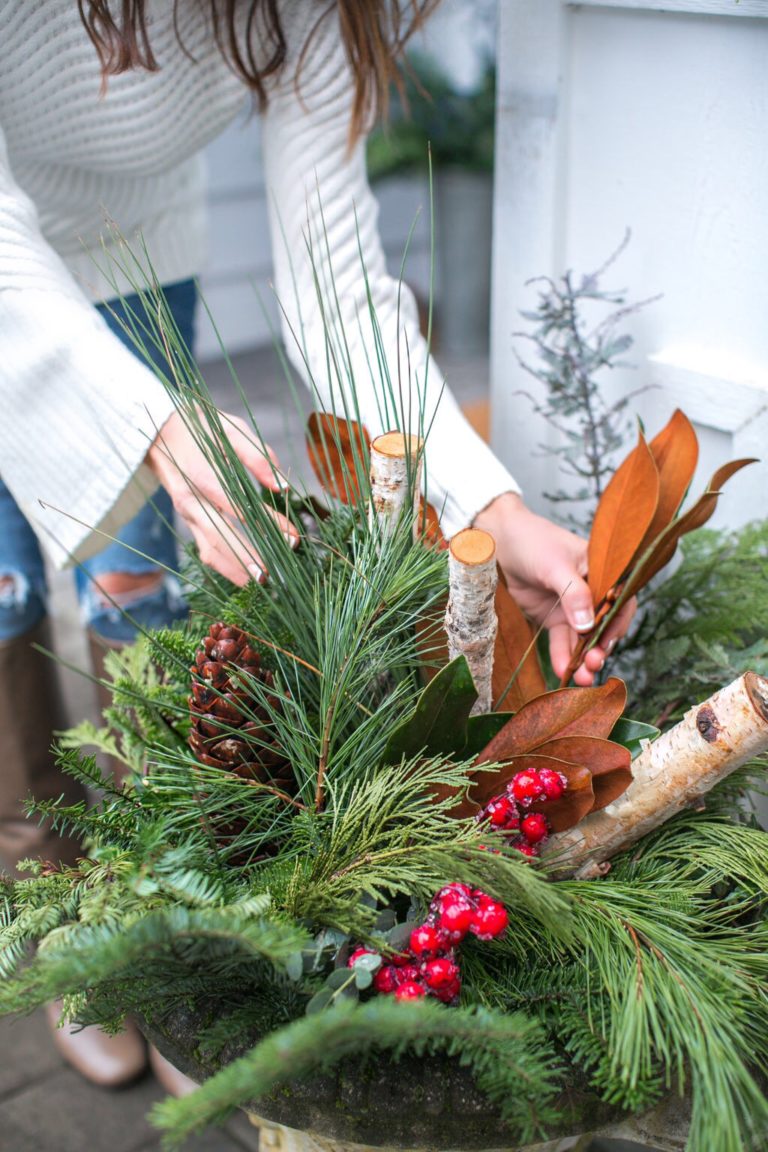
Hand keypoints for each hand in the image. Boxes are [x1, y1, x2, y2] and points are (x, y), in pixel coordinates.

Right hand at [146, 408, 296, 584]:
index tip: (293, 537)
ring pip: (209, 551)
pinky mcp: (188, 522)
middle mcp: (192, 500)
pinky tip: (245, 577)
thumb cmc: (202, 428)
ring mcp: (187, 515)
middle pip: (219, 537)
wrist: (158, 432)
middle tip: (273, 575)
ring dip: (234, 571)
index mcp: (204, 475)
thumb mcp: (232, 429)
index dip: (268, 524)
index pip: (240, 507)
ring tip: (261, 584)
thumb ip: (258, 457)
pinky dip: (224, 567)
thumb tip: (283, 486)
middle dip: (247, 558)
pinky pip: (204, 550)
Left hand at [473, 492, 634, 685]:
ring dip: (584, 659)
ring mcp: (574, 607)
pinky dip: (563, 657)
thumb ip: (574, 594)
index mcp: (603, 572)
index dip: (617, 623)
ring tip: (583, 679)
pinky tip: (563, 672)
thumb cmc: (534, 541)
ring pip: (584, 639)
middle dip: (601, 647)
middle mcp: (593, 592)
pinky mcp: (555, 618)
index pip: (620, 601)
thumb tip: (588, 626)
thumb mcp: (556, 565)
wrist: (500, 542)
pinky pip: (563, 641)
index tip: (608, 641)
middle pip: (604, 625)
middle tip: (594, 664)